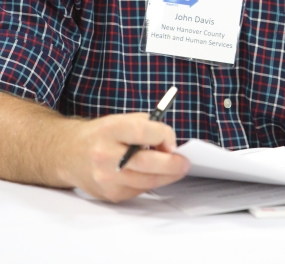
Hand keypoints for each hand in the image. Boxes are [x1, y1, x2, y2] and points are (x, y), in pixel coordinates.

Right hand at [59, 112, 188, 202]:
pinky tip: (154, 174)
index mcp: (109, 130)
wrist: (70, 154)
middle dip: (171, 163)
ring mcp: (106, 178)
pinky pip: (138, 190)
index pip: (142, 132)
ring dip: (166, 176)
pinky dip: (150, 182)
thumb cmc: (101, 135)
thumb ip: (146, 126)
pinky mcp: (109, 194)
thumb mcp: (121, 120)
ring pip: (146, 181)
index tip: (172, 141)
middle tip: (184, 162)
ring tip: (175, 168)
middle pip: (146, 163)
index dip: (163, 136)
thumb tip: (170, 143)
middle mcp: (105, 155)